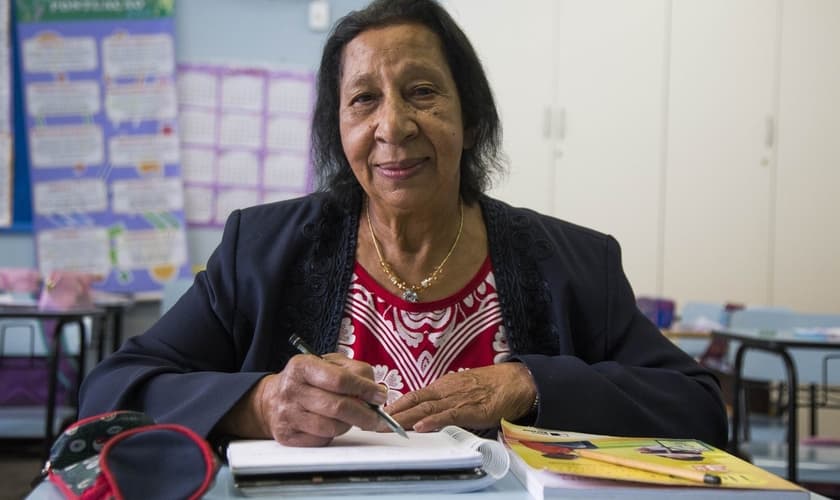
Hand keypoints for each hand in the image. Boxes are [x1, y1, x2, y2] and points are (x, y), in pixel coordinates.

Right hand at [221, 353, 386, 445]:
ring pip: (332, 427)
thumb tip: (375, 391)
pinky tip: (332, 424)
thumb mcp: (328, 364)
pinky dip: (333, 434)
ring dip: (350, 424)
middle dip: (365, 414)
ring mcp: (287, 414)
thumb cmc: (308, 380)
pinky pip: (321, 439)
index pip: (340, 380)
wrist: (271, 400)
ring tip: (352, 418)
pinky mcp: (288, 435)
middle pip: (338, 406)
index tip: (379, 395)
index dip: (364, 389)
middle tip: (377, 417)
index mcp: (302, 366)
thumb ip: (355, 371)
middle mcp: (291, 389)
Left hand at [386, 363, 536, 431]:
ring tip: (389, 425)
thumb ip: (445, 401)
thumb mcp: (462, 391)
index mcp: (443, 387)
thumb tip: (428, 413)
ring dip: (406, 417)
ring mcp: (457, 399)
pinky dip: (433, 421)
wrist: (515, 382)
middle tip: (374, 422)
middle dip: (393, 413)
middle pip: (414, 401)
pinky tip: (421, 426)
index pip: (414, 395)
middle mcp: (446, 391)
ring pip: (426, 408)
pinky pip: (448, 415)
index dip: (396, 404)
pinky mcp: (471, 409)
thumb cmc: (490, 387)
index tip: (379, 413)